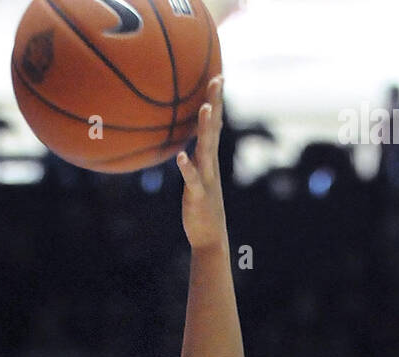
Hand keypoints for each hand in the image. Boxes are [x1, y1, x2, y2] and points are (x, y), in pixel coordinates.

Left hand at [178, 76, 226, 249]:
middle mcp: (210, 165)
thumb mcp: (199, 179)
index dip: (217, 101)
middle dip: (215, 103)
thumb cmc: (202, 208)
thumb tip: (189, 146)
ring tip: (205, 108)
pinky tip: (181, 157)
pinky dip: (187, 168)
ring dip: (206, 129)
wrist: (210, 238)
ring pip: (206, 150)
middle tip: (217, 79)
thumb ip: (196, 160)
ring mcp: (205, 179)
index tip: (218, 77)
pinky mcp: (197, 196)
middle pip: (214, 129)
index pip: (215, 125)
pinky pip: (192, 180)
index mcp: (210, 160)